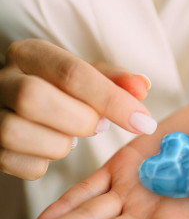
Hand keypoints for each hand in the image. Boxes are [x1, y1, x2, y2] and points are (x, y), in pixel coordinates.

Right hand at [0, 39, 153, 179]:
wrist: (15, 102)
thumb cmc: (58, 90)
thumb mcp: (85, 77)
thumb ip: (113, 81)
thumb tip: (143, 87)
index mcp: (29, 54)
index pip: (70, 72)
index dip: (112, 99)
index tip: (143, 122)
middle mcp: (2, 79)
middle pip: (33, 98)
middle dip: (77, 120)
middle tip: (97, 126)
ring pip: (17, 133)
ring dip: (58, 144)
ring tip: (71, 137)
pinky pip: (14, 163)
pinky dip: (41, 164)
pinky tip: (48, 150)